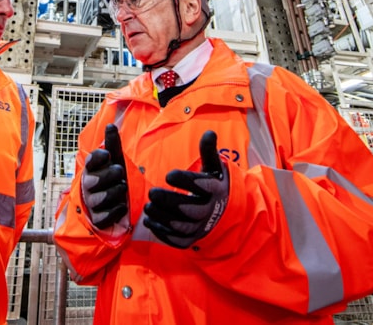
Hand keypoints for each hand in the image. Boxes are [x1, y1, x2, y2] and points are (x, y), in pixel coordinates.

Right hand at [81, 124, 128, 229]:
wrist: (114, 204)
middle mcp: (88, 186)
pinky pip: (105, 216)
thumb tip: (111, 125)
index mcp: (91, 169)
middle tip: (120, 172)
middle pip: (94, 180)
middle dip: (110, 175)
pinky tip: (122, 206)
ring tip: (122, 188)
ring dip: (114, 192)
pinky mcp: (97, 220)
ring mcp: (91, 203)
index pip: (90, 161)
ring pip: (100, 198)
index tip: (107, 154)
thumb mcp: (116, 161)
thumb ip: (113, 145)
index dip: (98, 157)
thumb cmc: (113, 179)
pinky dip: (115, 210)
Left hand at [143, 130, 228, 248]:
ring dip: (163, 217)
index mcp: (215, 190)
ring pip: (181, 226)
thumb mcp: (213, 167)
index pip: (202, 186)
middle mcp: (209, 211)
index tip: (169, 175)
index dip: (185, 181)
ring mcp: (201, 227)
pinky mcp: (192, 239)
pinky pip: (177, 239)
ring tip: (148, 207)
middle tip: (152, 193)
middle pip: (189, 209)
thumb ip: (208, 151)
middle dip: (169, 202)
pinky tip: (150, 222)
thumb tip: (209, 132)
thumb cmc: (214, 185)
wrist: (224, 212)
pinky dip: (162, 233)